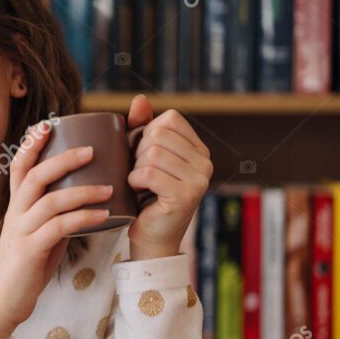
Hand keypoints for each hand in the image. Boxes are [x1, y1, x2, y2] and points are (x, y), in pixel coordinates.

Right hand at [0, 120, 113, 338]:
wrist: (3, 302)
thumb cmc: (24, 269)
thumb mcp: (40, 236)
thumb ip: (55, 218)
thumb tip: (84, 206)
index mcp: (17, 207)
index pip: (20, 167)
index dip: (32, 144)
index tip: (50, 124)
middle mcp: (16, 214)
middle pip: (35, 175)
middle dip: (63, 158)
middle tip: (91, 149)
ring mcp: (21, 231)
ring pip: (49, 199)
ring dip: (82, 190)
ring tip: (109, 187)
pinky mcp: (30, 250)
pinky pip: (59, 227)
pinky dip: (83, 218)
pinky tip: (104, 216)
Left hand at [126, 95, 212, 260]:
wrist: (151, 240)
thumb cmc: (145, 198)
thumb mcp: (143, 158)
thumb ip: (142, 128)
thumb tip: (139, 99)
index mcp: (199, 150)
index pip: (169, 119)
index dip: (147, 134)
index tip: (144, 158)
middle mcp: (205, 162)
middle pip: (158, 134)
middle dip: (138, 153)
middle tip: (141, 176)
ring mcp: (198, 179)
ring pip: (152, 153)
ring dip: (136, 169)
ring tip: (141, 186)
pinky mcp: (185, 195)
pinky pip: (148, 172)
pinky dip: (134, 182)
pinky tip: (138, 193)